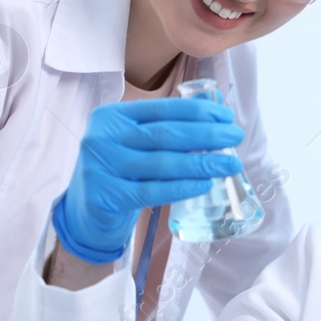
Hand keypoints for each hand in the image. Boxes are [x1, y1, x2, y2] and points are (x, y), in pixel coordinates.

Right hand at [52, 98, 244, 262]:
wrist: (85, 213)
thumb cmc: (119, 173)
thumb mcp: (135, 143)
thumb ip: (166, 126)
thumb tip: (215, 107)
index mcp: (112, 116)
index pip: (161, 109)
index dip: (197, 111)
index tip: (226, 115)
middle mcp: (103, 137)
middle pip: (165, 134)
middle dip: (206, 134)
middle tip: (235, 136)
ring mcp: (102, 167)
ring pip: (162, 163)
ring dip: (202, 163)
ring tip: (230, 163)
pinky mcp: (107, 196)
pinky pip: (153, 191)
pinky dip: (182, 187)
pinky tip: (204, 184)